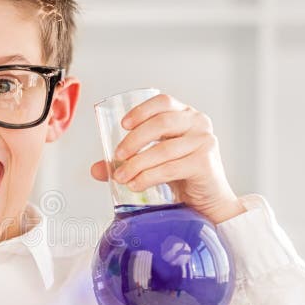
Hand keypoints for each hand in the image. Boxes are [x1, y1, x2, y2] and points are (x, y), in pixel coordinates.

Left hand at [90, 93, 245, 224]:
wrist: (209, 202)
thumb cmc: (182, 177)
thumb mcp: (154, 163)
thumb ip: (127, 162)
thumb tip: (96, 169)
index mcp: (185, 115)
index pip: (163, 102)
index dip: (141, 111)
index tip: (123, 125)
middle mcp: (198, 123)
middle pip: (161, 123)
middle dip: (134, 140)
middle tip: (117, 156)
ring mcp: (204, 142)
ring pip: (163, 149)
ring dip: (137, 164)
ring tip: (121, 177)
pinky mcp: (205, 163)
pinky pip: (170, 168)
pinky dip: (148, 177)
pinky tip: (135, 185)